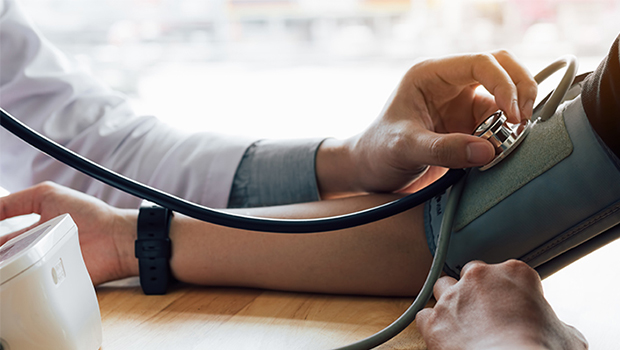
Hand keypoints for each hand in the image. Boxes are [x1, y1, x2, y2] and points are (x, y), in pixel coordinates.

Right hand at [0, 182, 137, 285]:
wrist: (114, 238)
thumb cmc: (89, 214)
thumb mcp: (47, 195)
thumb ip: (15, 201)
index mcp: (34, 230)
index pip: (1, 237)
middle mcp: (36, 249)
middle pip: (4, 257)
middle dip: (0, 255)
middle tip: (1, 255)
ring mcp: (43, 267)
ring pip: (10, 272)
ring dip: (3, 267)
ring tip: (3, 263)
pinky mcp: (51, 283)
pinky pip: (28, 287)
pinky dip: (16, 284)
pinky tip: (7, 277)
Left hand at [316, 50, 537, 196]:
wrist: (370, 171)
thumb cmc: (378, 152)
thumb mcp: (405, 149)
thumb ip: (443, 149)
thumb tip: (488, 150)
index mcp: (431, 75)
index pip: (480, 62)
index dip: (503, 83)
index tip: (511, 115)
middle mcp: (450, 84)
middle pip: (502, 67)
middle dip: (520, 88)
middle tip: (523, 120)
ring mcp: (462, 103)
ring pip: (506, 94)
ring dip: (517, 112)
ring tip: (514, 139)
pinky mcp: (469, 124)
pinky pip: (500, 121)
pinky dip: (509, 132)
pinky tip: (504, 149)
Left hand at [416, 260, 587, 349]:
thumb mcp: (568, 335)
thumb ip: (557, 323)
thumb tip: (560, 331)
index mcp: (515, 273)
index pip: (507, 272)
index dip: (509, 292)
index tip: (512, 308)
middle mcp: (479, 277)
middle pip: (471, 274)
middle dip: (476, 291)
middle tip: (485, 314)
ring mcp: (453, 297)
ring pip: (442, 288)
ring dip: (449, 302)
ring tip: (460, 322)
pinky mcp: (433, 320)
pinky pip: (424, 316)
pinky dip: (432, 325)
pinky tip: (443, 336)